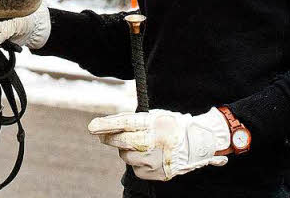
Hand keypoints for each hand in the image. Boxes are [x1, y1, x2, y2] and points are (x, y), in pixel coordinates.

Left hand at [88, 107, 230, 181]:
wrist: (198, 145)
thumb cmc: (173, 126)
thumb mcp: (155, 116)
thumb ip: (133, 120)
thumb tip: (109, 124)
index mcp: (153, 125)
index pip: (125, 124)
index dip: (107, 125)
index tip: (92, 127)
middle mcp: (153, 143)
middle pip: (122, 142)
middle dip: (110, 138)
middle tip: (103, 136)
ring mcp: (155, 160)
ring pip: (126, 156)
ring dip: (126, 150)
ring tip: (139, 145)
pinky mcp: (156, 173)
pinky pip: (136, 168)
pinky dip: (137, 162)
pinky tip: (148, 156)